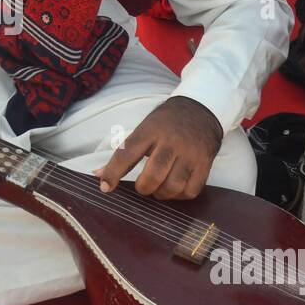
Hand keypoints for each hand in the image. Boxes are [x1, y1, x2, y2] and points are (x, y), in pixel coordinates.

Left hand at [92, 96, 223, 200]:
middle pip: (153, 176)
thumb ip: (123, 153)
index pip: (127, 154)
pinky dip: (179, 195)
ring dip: (161, 194)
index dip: (113, 173)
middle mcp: (171, 142)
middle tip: (143, 186)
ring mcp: (190, 153)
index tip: (105, 187)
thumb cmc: (165, 123)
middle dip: (143, 188)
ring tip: (158, 188)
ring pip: (172, 186)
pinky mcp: (205, 163)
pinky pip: (191, 190)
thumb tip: (98, 175)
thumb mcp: (143, 129)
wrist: (200, 109)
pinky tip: (175, 188)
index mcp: (150, 130)